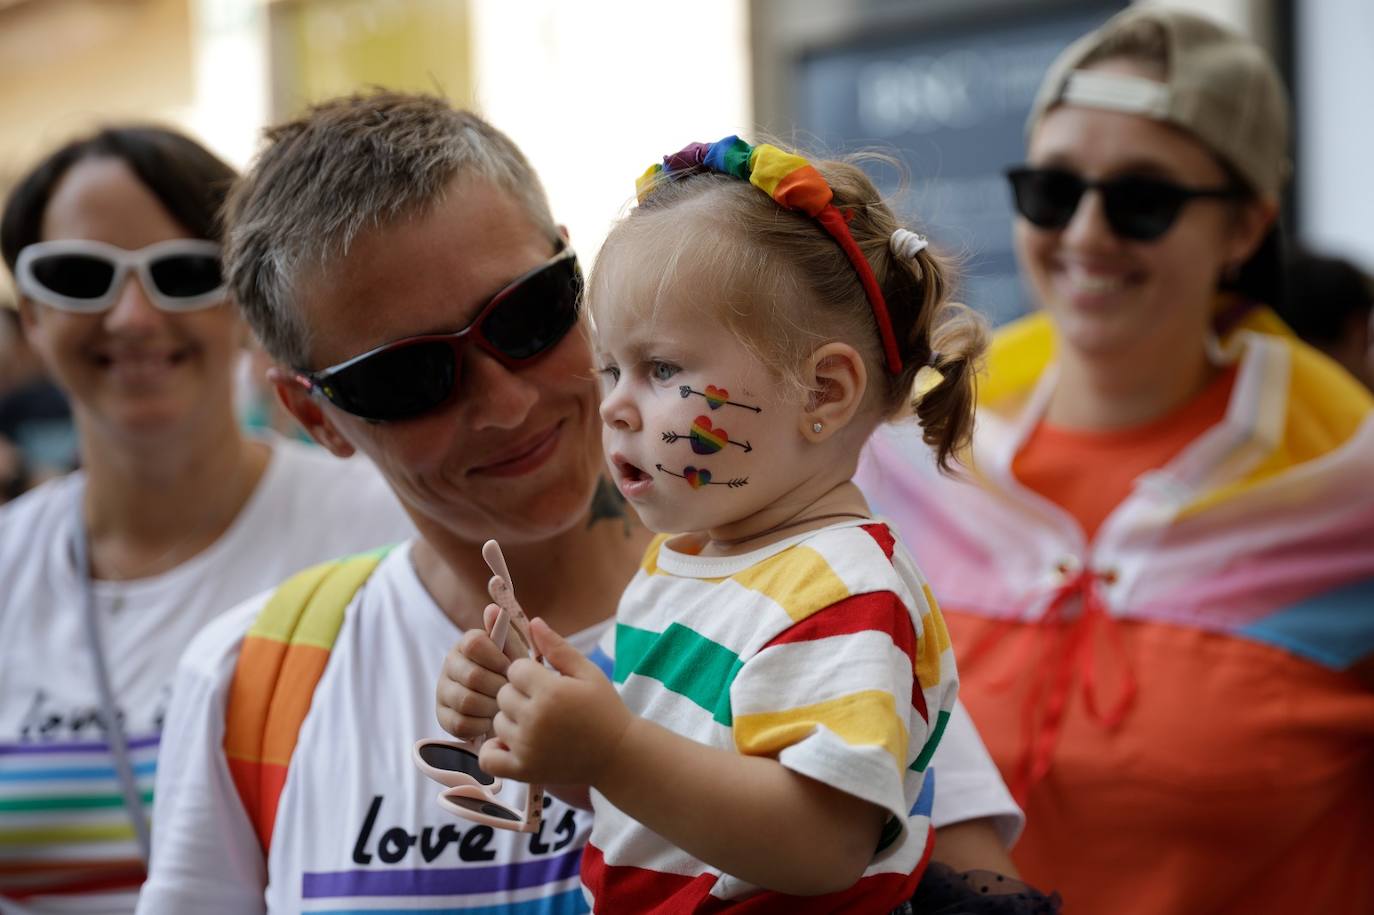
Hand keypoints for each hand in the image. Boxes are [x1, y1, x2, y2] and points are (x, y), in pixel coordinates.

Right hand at [435, 604, 522, 739]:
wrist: (505, 706)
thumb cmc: (510, 675)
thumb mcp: (514, 654)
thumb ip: (506, 634)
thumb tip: (493, 609)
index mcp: (466, 644)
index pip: (474, 643)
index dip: (496, 658)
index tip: (510, 668)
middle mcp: (450, 664)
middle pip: (473, 676)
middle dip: (498, 687)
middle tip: (511, 693)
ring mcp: (443, 691)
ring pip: (466, 701)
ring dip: (491, 707)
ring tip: (503, 707)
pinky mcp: (442, 716)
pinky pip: (461, 723)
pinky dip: (481, 725)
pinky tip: (490, 719)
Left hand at [480, 618, 632, 785]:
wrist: (618, 755)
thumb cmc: (604, 709)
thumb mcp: (588, 673)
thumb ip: (558, 647)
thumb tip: (532, 621)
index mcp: (551, 691)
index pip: (515, 669)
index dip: (528, 673)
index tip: (545, 682)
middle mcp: (535, 720)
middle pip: (503, 695)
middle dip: (519, 695)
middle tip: (541, 704)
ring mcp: (527, 748)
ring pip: (497, 723)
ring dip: (511, 722)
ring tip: (535, 725)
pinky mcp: (524, 771)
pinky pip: (488, 758)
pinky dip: (495, 751)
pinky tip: (513, 744)